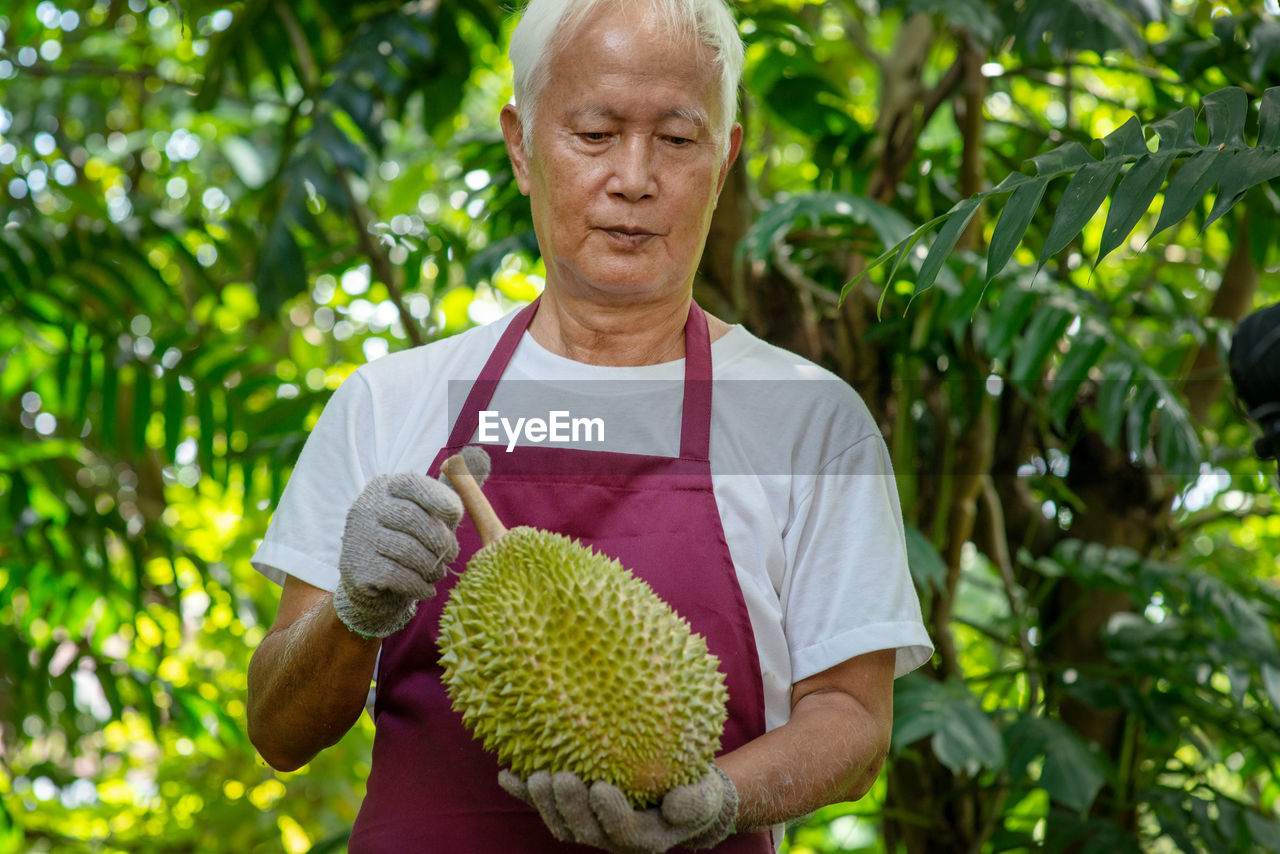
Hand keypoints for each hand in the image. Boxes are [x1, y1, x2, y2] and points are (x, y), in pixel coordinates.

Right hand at [333, 446, 490, 637]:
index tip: (456, 516)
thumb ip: (452, 488)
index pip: (413, 484)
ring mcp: (358, 536)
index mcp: (386, 487)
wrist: (373, 584)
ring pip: (406, 550)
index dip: (439, 498)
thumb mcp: (429, 511)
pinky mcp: (356, 567)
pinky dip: (418, 585)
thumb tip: (478, 456)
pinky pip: (397, 575)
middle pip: (412, 518)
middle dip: (441, 540)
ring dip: (431, 566)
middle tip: (452, 555)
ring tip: (438, 572)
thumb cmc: (411, 539)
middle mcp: (367, 506)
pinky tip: (426, 589)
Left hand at [498, 766, 737, 852]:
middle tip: (563, 778)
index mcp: (644, 837)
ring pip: (561, 824)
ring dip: (544, 803)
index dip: (608, 813)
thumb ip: (693, 802)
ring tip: (538, 777)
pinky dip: (523, 793)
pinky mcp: (574, 810)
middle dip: (569, 806)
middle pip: (583, 830)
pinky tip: (506, 775)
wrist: (678, 797)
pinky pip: (545, 806)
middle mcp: (610, 836)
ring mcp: (589, 825)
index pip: (621, 831)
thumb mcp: (703, 797)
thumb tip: (674, 803)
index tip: (601, 787)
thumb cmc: (694, 793)